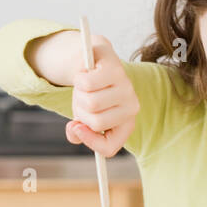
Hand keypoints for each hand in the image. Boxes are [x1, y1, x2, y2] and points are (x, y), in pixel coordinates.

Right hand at [64, 33, 138, 156]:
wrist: (96, 59)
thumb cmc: (92, 92)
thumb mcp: (84, 116)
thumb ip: (78, 132)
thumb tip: (74, 130)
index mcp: (126, 124)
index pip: (109, 147)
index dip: (89, 142)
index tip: (76, 127)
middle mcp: (132, 107)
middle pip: (96, 122)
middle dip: (80, 111)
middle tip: (83, 99)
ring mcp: (126, 88)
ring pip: (91, 103)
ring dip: (78, 94)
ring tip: (84, 86)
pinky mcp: (115, 69)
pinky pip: (87, 83)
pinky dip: (78, 79)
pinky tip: (85, 73)